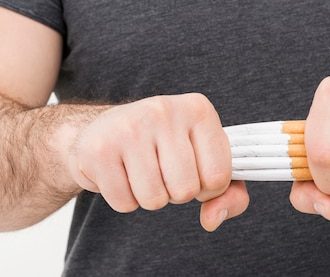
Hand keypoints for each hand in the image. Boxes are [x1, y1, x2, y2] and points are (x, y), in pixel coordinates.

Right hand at [64, 93, 248, 230]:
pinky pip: (124, 203)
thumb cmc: (164, 148)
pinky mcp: (99, 149)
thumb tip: (213, 219)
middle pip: (186, 190)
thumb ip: (230, 193)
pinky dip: (124, 199)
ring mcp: (130, 127)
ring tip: (141, 171)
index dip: (208, 188)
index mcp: (199, 109)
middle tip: (162, 171)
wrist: (103, 130)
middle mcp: (165, 111)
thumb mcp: (206, 160)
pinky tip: (120, 173)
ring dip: (150, 197)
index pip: (219, 176)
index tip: (194, 172)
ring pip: (155, 199)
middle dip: (176, 193)